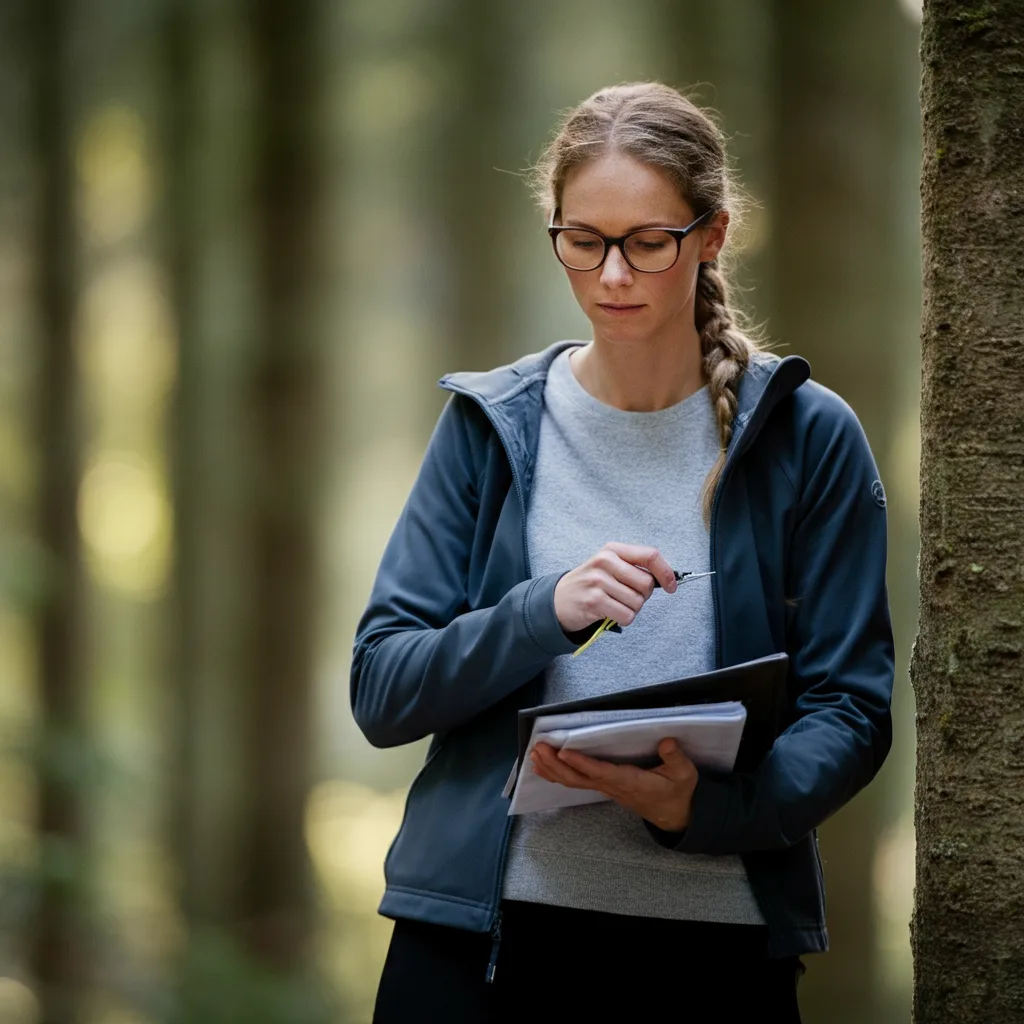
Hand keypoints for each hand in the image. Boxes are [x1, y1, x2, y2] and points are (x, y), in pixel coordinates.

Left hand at [530, 738, 698, 832]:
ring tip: (534, 755)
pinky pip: (576, 782)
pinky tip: (542, 767)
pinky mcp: (603, 787)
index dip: (582, 763)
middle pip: (579, 778)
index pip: (602, 772)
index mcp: (631, 782)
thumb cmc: (677, 791)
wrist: (675, 815)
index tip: (564, 751)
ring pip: (574, 781)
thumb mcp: (684, 774)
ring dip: (552, 769)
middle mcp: (613, 787)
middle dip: (556, 764)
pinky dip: (556, 774)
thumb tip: (666, 741)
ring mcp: (605, 789)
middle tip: (538, 749)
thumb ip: (675, 758)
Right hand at [553, 542, 677, 633]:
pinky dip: (623, 619)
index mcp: (612, 550)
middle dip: (643, 596)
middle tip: (627, 596)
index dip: (666, 572)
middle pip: (647, 583)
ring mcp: (598, 581)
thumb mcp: (608, 566)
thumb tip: (666, 579)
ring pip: (638, 602)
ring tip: (614, 604)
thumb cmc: (590, 584)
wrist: (557, 600)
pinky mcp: (594, 601)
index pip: (650, 555)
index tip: (672, 586)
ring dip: (631, 609)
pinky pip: (626, 615)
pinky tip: (610, 614)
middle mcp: (605, 561)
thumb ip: (633, 567)